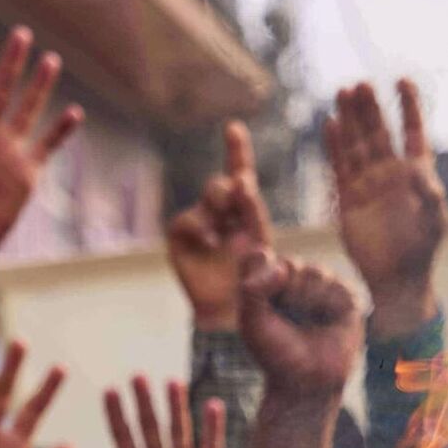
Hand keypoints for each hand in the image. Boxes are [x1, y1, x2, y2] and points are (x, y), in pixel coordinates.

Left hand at [0, 28, 81, 258]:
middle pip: (2, 90)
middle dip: (12, 63)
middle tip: (21, 34)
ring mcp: (10, 151)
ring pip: (28, 110)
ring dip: (39, 86)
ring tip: (51, 60)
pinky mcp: (28, 172)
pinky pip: (47, 145)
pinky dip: (61, 131)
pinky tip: (74, 112)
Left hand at [104, 376, 226, 447]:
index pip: (123, 437)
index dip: (116, 414)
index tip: (111, 390)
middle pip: (150, 428)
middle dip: (144, 402)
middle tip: (138, 376)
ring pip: (179, 431)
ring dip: (176, 406)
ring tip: (173, 381)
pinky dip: (212, 428)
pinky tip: (213, 405)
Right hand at [168, 121, 270, 329]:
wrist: (233, 320)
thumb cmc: (258, 289)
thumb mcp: (265, 249)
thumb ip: (254, 217)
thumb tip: (242, 182)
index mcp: (247, 214)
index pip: (241, 175)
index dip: (236, 150)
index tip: (233, 127)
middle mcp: (223, 215)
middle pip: (222, 184)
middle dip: (231, 186)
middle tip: (241, 188)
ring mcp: (201, 225)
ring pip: (207, 199)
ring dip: (217, 203)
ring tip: (229, 224)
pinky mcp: (182, 239)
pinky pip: (186, 221)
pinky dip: (198, 227)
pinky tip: (210, 240)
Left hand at [237, 251, 363, 406]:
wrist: (308, 381)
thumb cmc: (276, 354)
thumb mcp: (251, 322)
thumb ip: (252, 289)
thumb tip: (284, 267)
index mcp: (269, 284)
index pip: (259, 257)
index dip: (260, 273)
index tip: (257, 296)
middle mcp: (296, 282)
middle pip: (288, 263)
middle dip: (283, 292)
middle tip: (285, 317)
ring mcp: (323, 288)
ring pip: (314, 272)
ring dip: (306, 299)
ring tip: (306, 322)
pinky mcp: (347, 298)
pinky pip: (336, 286)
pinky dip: (327, 303)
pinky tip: (325, 321)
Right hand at [324, 80, 446, 334]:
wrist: (395, 279)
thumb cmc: (421, 250)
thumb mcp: (433, 221)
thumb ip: (429, 193)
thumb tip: (418, 167)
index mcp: (417, 174)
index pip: (413, 133)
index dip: (409, 107)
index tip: (403, 81)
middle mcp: (391, 173)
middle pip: (379, 132)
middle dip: (371, 109)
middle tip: (362, 85)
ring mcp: (368, 183)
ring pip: (357, 143)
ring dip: (351, 119)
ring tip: (343, 92)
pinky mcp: (348, 197)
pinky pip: (339, 166)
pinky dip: (334, 146)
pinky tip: (330, 124)